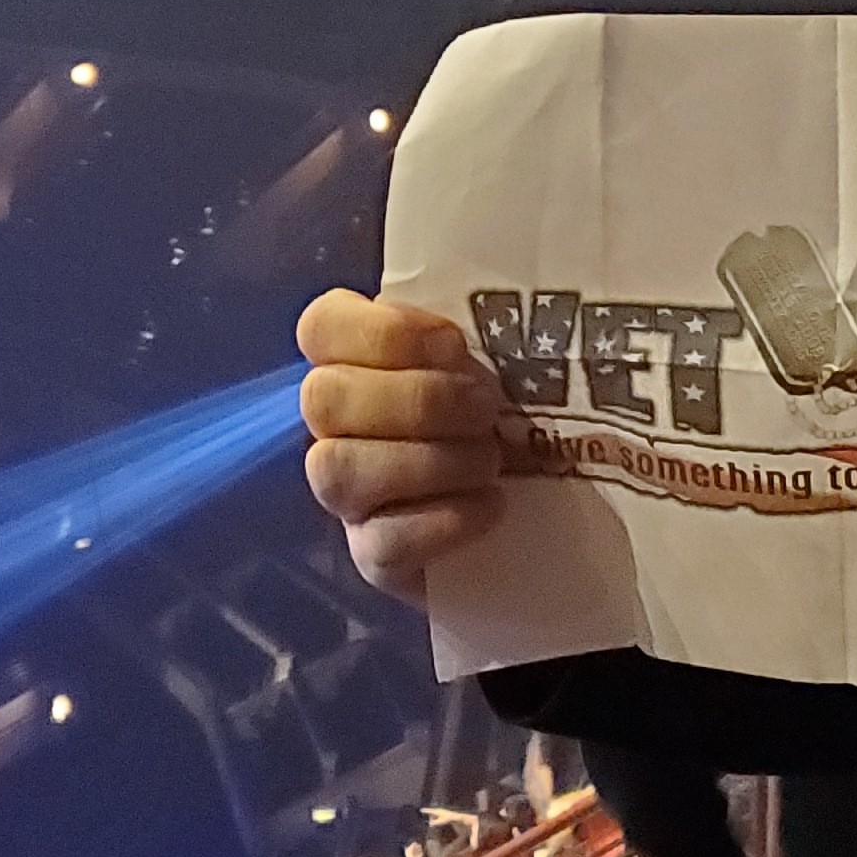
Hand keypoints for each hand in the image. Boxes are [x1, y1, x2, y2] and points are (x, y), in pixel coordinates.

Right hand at [295, 291, 510, 599]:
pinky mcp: (372, 558)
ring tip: (490, 460)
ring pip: (337, 470)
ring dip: (428, 460)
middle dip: (415, 400)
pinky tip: (492, 506)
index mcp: (354, 359)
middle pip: (322, 399)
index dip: (383, 332)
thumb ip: (481, 321)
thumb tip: (516, 298)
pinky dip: (446, 520)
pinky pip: (382, 541)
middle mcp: (334, 426)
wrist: (537, 508)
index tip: (453, 345)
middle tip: (484, 408)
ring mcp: (346, 496)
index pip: (320, 326)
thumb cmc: (507, 414)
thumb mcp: (497, 354)